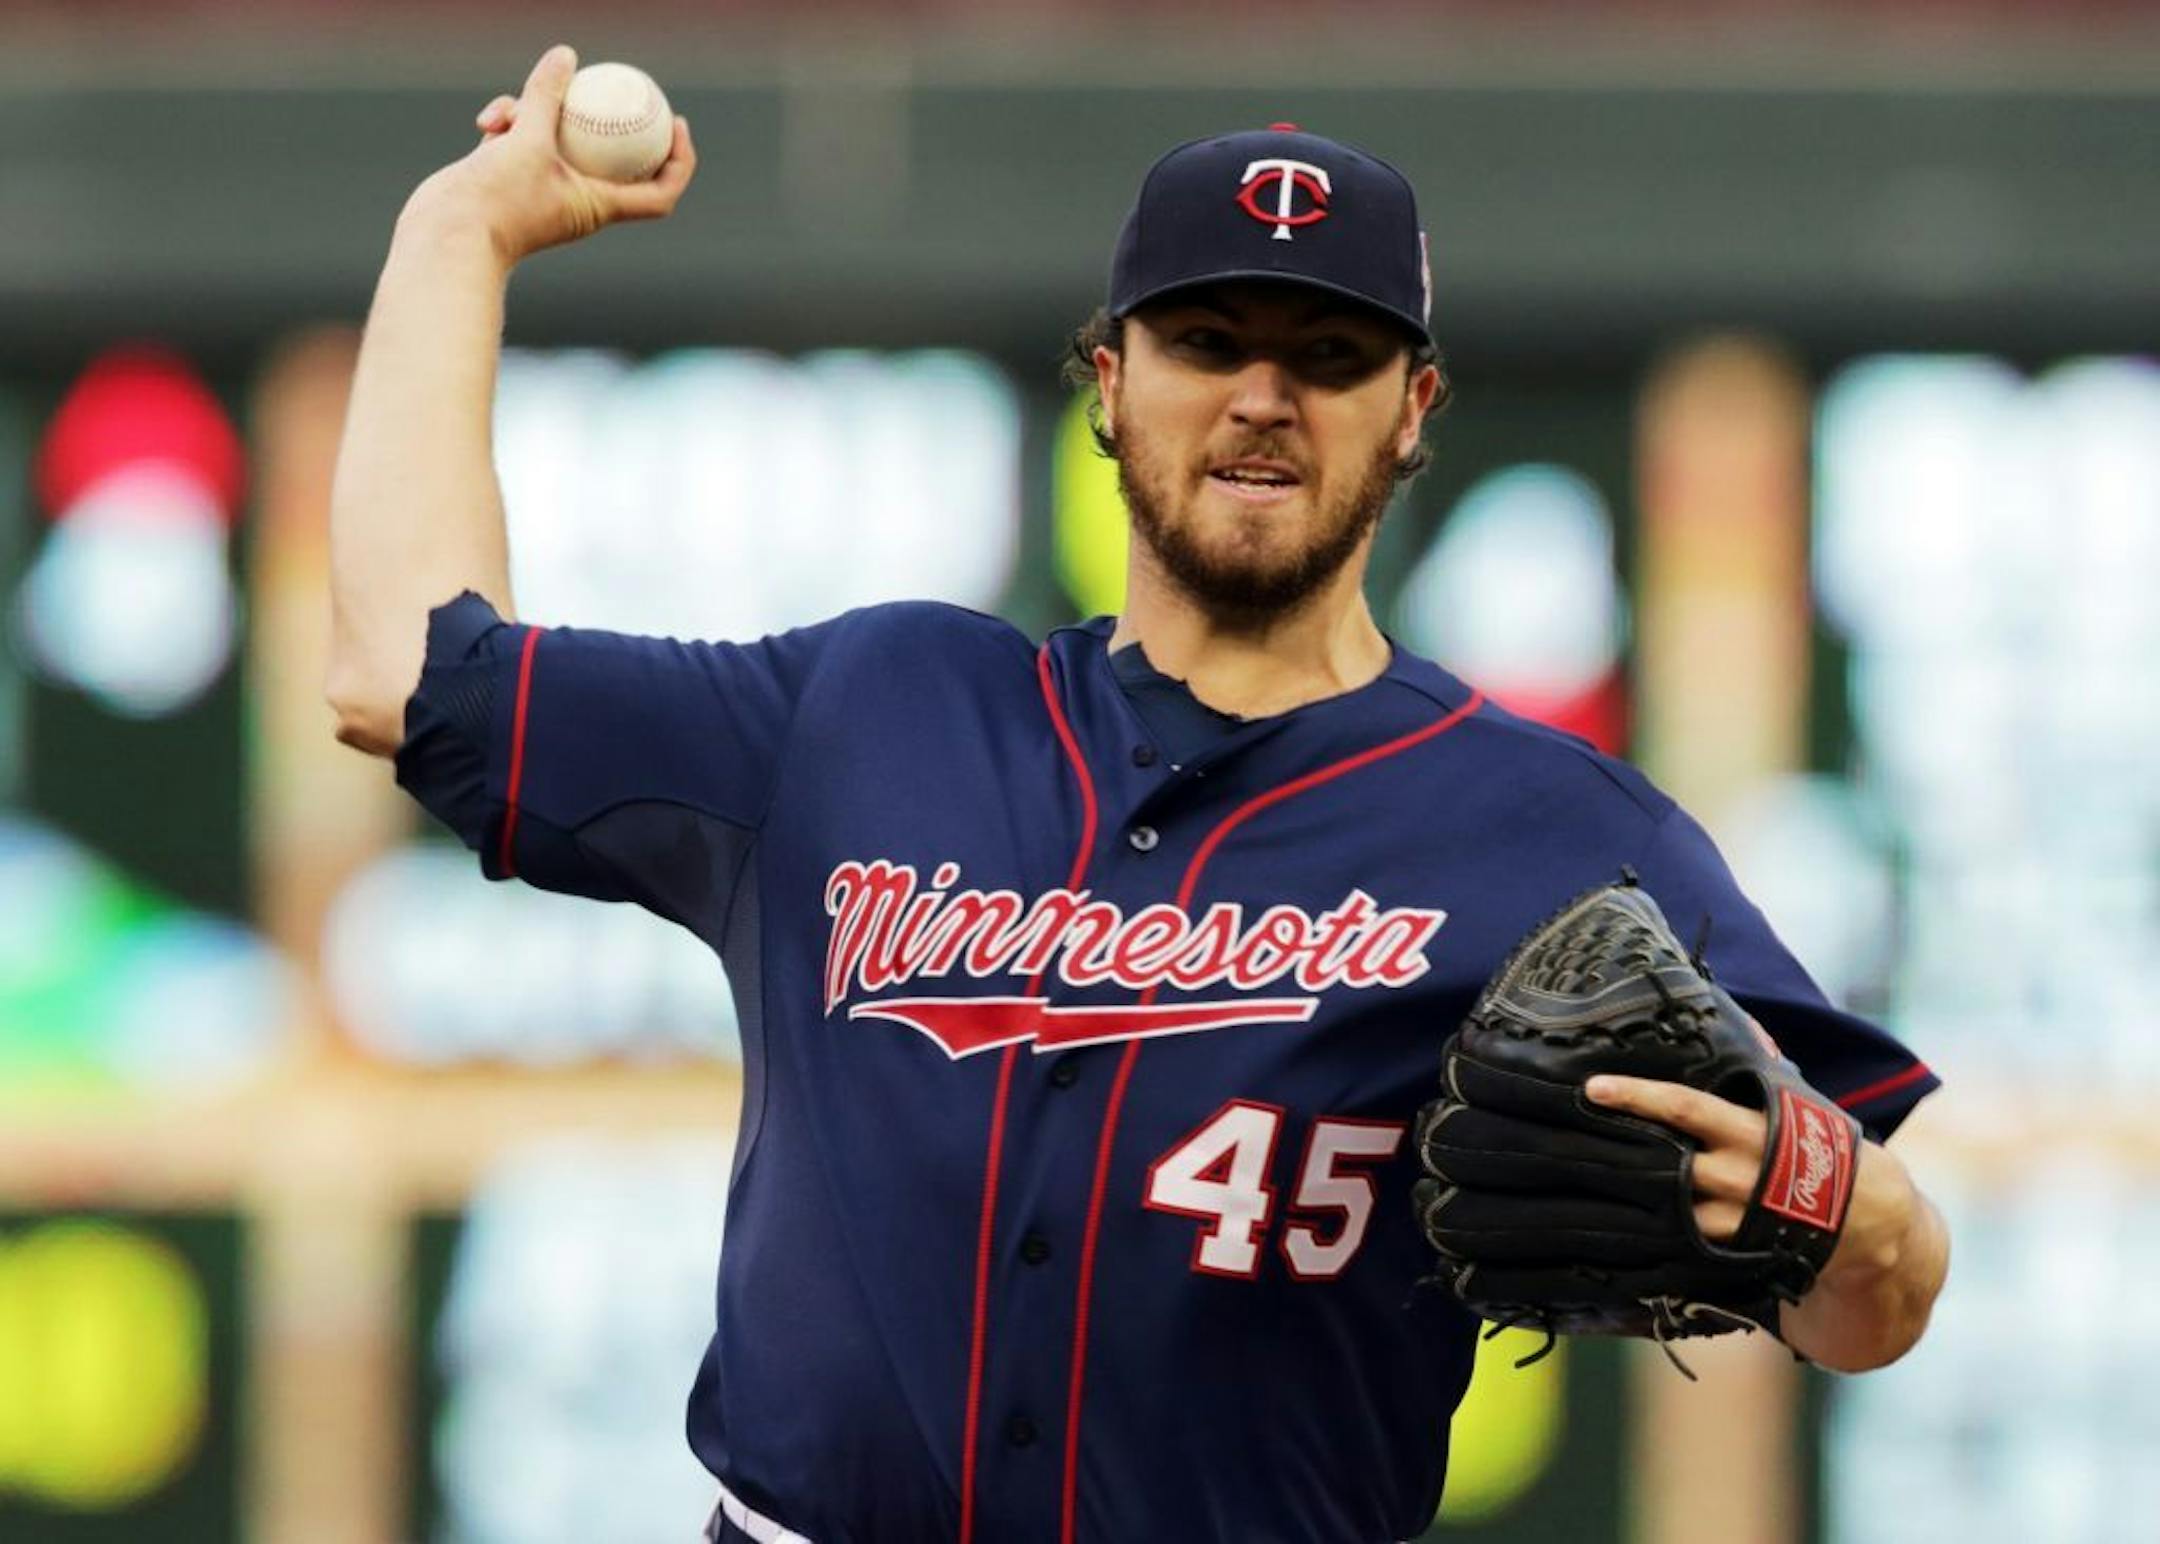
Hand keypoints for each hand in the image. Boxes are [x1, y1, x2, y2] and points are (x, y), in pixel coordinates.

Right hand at [405, 45, 696, 266]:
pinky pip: (522, 141)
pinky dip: (509, 125)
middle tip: (624, 87)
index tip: (676, 124)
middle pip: (613, 160)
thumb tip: (566, 55)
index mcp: (599, 206)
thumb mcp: (526, 140)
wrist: (446, 238)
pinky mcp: (512, 181)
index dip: (679, 162)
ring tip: (512, 106)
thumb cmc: (497, 202)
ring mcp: (543, 190)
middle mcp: (577, 201)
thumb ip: (546, 97)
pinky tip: (487, 120)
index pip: (658, 193)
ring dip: (538, 114)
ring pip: (559, 140)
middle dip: (617, 125)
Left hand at [1582, 1072, 1915, 1285]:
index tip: (1592, 1087)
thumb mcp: (1795, 1104)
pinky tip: (1601, 1233)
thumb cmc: (1822, 1149)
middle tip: (1557, 1139)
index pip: (1685, 1108)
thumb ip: (1761, 1069)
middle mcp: (1737, 1177)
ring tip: (1564, 1187)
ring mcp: (1733, 1222)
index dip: (1638, 1097)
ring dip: (1618, 1200)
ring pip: (1662, 1211)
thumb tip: (1740, 1020)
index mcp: (1750, 1131)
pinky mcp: (1731, 1256)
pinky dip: (1644, 1239)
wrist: (1872, 1221)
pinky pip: (1678, 1247)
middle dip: (1612, 1154)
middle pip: (1662, 1164)